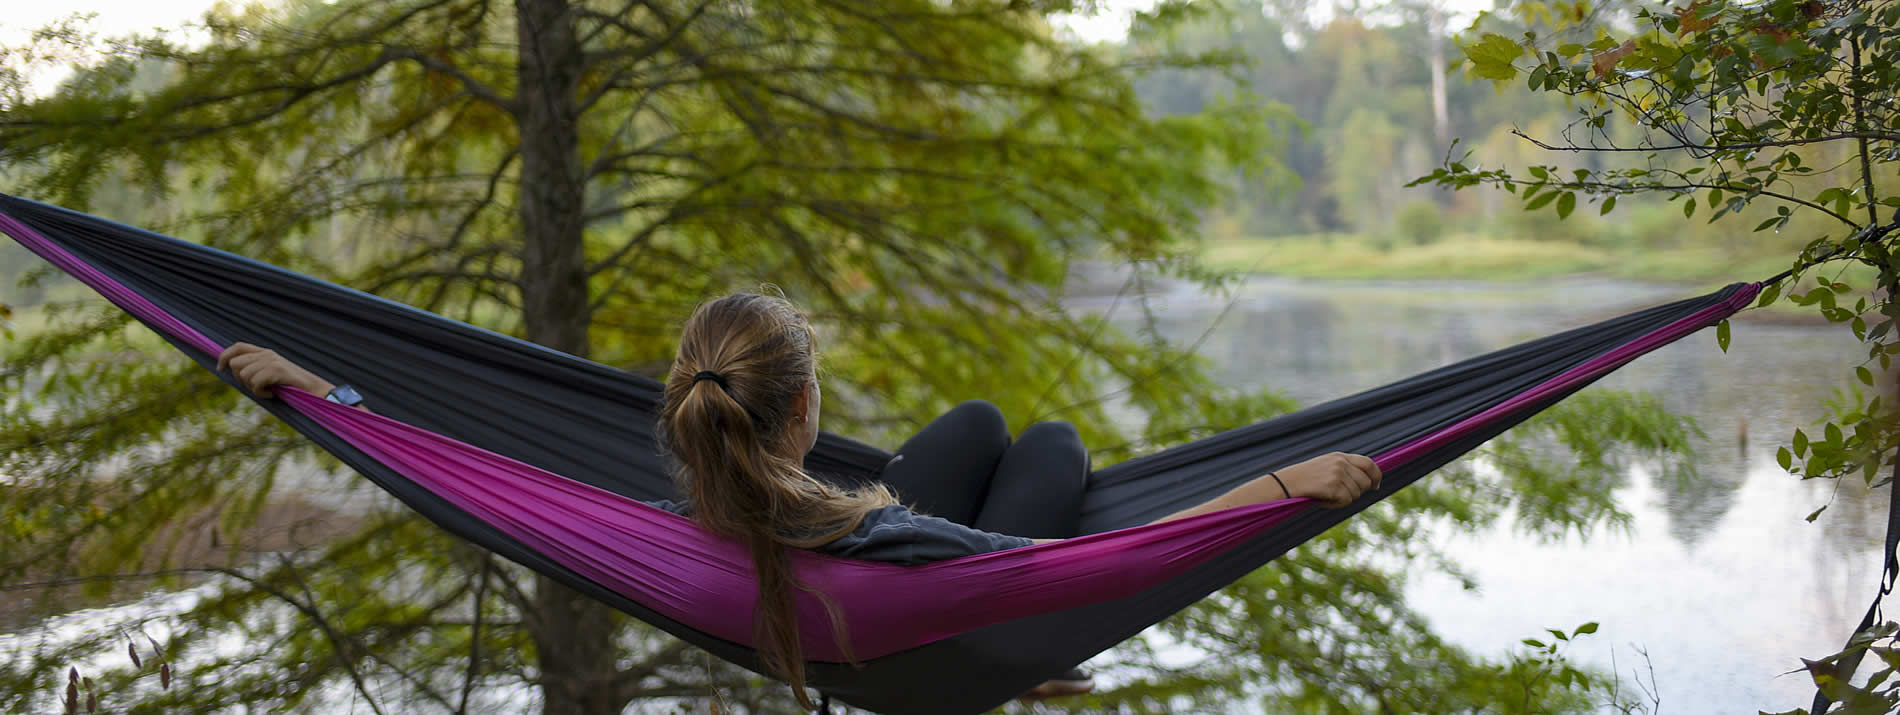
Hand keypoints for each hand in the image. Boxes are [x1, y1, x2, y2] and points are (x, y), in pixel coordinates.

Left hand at [215, 343, 332, 398]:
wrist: (314, 391)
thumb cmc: (291, 387)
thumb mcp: (270, 375)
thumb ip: (254, 370)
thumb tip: (229, 371)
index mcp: (265, 352)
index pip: (237, 347)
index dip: (224, 356)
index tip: (220, 369)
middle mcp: (267, 354)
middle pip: (235, 363)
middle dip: (239, 379)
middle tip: (256, 387)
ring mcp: (272, 361)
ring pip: (243, 375)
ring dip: (252, 388)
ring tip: (267, 391)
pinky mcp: (276, 370)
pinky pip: (255, 383)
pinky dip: (261, 394)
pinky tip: (271, 394)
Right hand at [1270, 452, 1381, 507]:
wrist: (1288, 482)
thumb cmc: (1306, 479)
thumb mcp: (1327, 467)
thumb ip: (1346, 470)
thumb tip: (1368, 483)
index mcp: (1340, 456)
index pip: (1368, 463)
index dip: (1376, 475)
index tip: (1375, 485)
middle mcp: (1341, 463)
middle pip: (1365, 482)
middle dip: (1359, 492)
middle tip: (1344, 496)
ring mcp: (1338, 474)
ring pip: (1356, 494)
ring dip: (1344, 499)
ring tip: (1328, 496)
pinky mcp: (1333, 486)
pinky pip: (1346, 501)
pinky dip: (1336, 505)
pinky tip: (1324, 501)